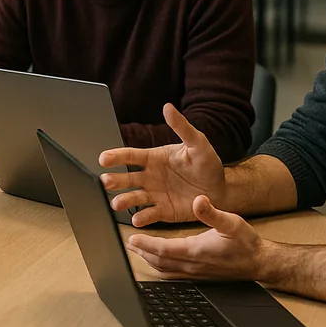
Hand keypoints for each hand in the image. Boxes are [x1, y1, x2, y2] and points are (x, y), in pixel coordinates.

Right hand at [98, 103, 225, 225]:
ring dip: (123, 200)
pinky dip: (142, 218)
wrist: (221, 189)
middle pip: (127, 178)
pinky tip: (137, 219)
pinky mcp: (163, 211)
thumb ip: (182, 127)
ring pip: (134, 198)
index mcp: (154, 158)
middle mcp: (150, 177)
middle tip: (105, 182)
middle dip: (114, 180)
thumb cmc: (207, 164)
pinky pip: (149, 215)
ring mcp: (155, 195)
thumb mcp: (197, 143)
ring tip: (116, 203)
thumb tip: (168, 107)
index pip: (130, 156)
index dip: (116, 156)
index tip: (103, 158)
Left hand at [125, 195, 267, 280]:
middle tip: (127, 244)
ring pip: (164, 269)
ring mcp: (194, 273)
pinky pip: (173, 275)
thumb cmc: (246, 243)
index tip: (131, 239)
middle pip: (158, 261)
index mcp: (196, 252)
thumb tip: (198, 201)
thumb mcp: (232, 222)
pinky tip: (156, 262)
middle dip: (141, 252)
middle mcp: (192, 265)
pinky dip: (160, 267)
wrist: (259, 263)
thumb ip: (212, 212)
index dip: (146, 245)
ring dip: (148, 260)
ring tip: (136, 251)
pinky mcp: (198, 276)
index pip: (163, 250)